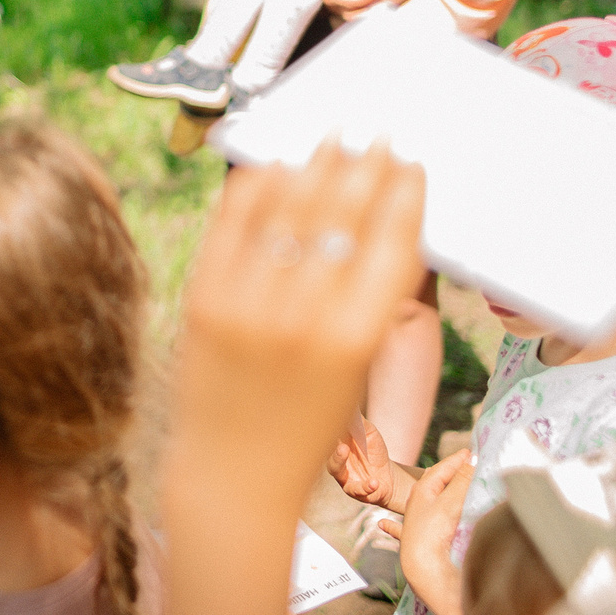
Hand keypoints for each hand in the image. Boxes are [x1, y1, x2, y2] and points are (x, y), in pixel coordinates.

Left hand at [169, 142, 428, 522]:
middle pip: (343, 215)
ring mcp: (248, 304)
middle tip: (375, 137)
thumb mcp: (358, 369)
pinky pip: (234, 224)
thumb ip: (372, 300)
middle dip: (364, 166)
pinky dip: (257, 188)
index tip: (411, 164)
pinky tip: (273, 166)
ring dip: (315, 165)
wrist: (232, 477)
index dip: (404, 195)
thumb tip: (384, 223)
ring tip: (331, 140)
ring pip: (289, 209)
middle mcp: (304, 316)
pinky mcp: (205, 298)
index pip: (392, 244)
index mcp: (357, 338)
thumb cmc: (306, 428)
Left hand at [393, 449, 474, 614]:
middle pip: (432, 484)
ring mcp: (413, 524)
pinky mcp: (412, 543)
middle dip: (447, 474)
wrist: (422, 567)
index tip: (472, 452)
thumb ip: (462, 480)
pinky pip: (400, 530)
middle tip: (464, 465)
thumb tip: (473, 459)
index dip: (456, 460)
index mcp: (423, 490)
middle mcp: (415, 504)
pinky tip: (380, 525)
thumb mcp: (451, 502)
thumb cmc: (435, 531)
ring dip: (432, 494)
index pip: (441, 469)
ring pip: (422, 503)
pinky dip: (393, 526)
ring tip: (439, 485)